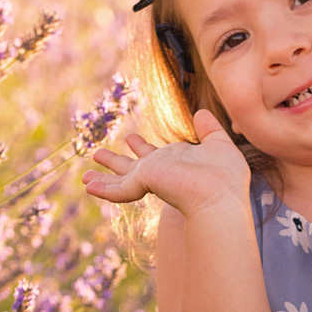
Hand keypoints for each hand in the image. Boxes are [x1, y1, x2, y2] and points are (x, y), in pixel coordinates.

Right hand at [82, 110, 250, 217]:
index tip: (130, 139)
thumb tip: (201, 113)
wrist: (220, 198)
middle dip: (114, 162)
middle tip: (97, 156)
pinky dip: (103, 189)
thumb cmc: (226, 179)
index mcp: (175, 163)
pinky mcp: (144, 182)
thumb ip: (209, 131)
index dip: (140, 147)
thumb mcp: (220, 146)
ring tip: (84, 179)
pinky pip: (119, 189)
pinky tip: (88, 187)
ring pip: (119, 180)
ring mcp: (150, 179)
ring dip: (102, 179)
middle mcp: (160, 172)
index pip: (153, 155)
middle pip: (130, 167)